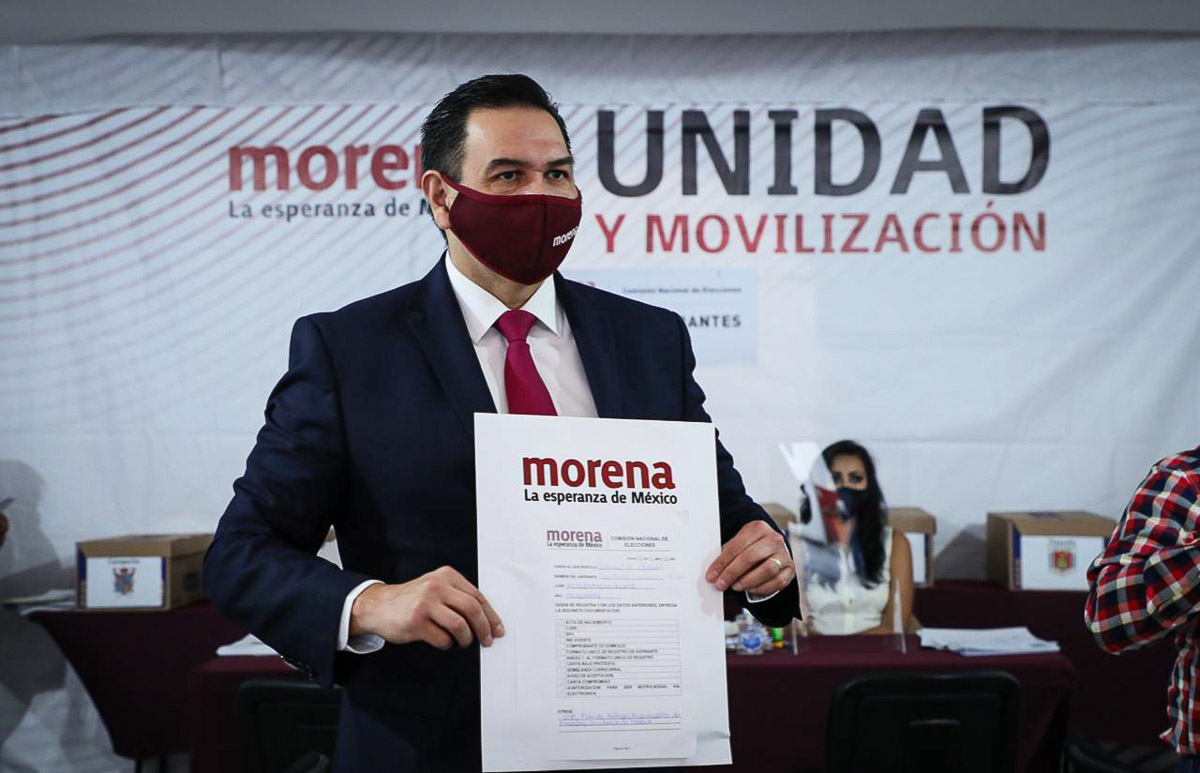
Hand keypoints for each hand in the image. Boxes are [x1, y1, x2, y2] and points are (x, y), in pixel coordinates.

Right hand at [349, 566, 503, 649]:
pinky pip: (442, 639)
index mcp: (446, 575)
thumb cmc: (412, 600)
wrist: (379, 606)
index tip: (497, 629)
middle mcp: (436, 586)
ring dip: (465, 639)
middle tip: (487, 640)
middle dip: (484, 628)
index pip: (477, 596)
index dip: (491, 615)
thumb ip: (458, 597)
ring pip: (459, 625)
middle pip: (472, 609)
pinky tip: (442, 641)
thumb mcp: (436, 588)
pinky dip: (447, 644)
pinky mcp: (416, 621)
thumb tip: (487, 619)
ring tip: (462, 642)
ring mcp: (425, 603)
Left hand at [706, 520, 794, 596]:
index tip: (711, 575)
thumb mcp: (739, 543)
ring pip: (767, 570)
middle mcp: (774, 539)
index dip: (722, 563)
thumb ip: (728, 554)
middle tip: (721, 584)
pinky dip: (761, 588)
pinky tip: (750, 589)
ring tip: (735, 586)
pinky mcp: (790, 569)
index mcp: (758, 528)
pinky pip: (777, 582)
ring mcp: (784, 554)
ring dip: (747, 581)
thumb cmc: (751, 546)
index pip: (737, 546)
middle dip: (732, 573)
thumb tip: (714, 571)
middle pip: (751, 557)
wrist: (772, 548)